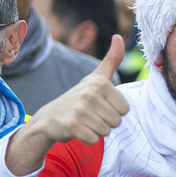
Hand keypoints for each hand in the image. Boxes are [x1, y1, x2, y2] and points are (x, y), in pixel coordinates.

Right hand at [6, 35, 128, 174]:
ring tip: (84, 121)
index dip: (114, 111)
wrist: (50, 117)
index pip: (125, 110)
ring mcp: (80, 109)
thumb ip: (112, 59)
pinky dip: (87, 138)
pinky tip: (77, 129)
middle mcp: (90, 94)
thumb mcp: (96, 77)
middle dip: (105, 122)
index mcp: (101, 83)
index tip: (100, 106)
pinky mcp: (72, 125)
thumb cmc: (79, 98)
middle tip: (90, 115)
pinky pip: (94, 139)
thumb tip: (119, 37)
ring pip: (106, 132)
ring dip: (96, 130)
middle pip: (117, 122)